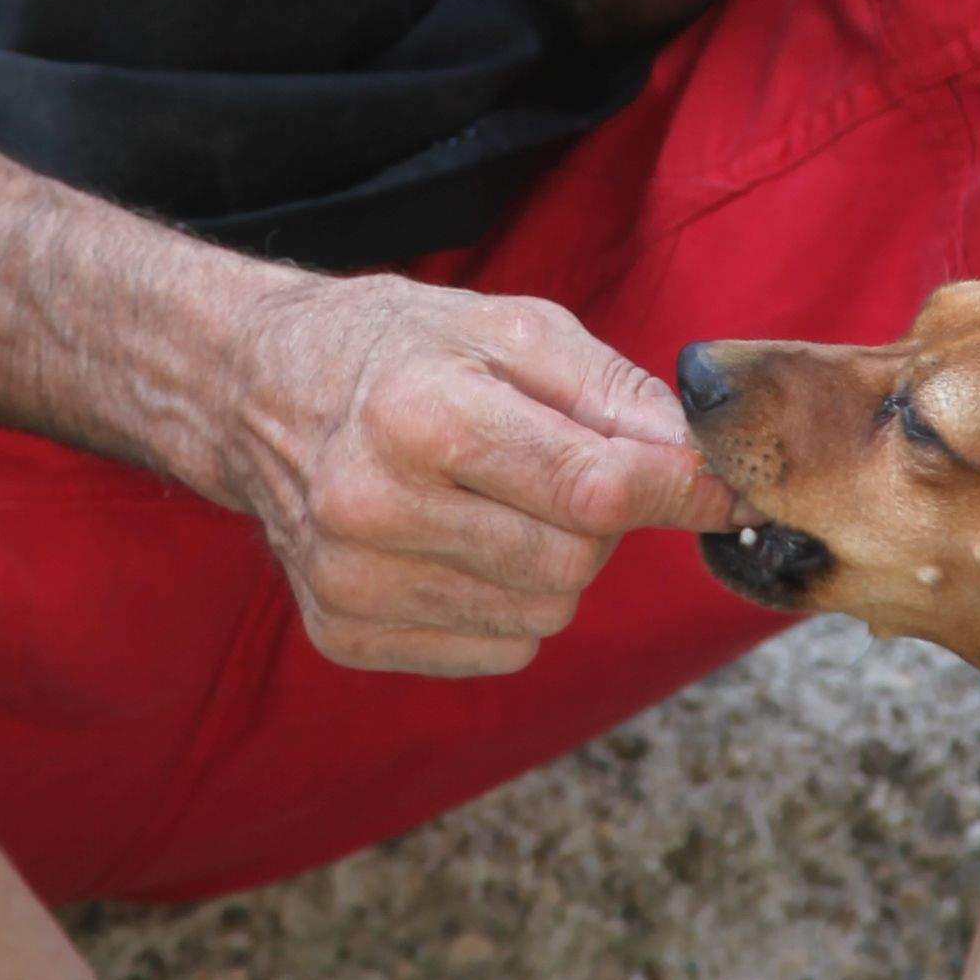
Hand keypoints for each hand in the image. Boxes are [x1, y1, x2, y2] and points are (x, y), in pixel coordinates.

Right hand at [219, 276, 726, 676]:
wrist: (254, 391)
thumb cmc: (397, 348)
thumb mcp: (509, 327)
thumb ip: (614, 394)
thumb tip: (701, 464)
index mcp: (420, 415)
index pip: (592, 486)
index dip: (678, 489)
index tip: (725, 487)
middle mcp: (374, 507)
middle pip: (574, 563)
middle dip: (601, 523)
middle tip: (568, 474)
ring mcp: (351, 582)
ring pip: (542, 616)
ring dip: (555, 567)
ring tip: (502, 503)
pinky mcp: (343, 633)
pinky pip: (494, 651)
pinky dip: (507, 607)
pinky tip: (462, 545)